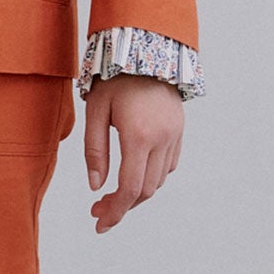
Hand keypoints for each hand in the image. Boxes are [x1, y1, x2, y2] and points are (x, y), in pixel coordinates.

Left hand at [83, 74, 183, 231]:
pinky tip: (134, 173)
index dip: (114, 212)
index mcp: (139, 136)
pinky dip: (151, 176)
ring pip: (158, 181)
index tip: (99, 223)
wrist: (147, 49)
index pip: (129, 189)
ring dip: (136, 193)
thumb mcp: (96, 111)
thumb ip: (95, 150)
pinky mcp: (179, 131)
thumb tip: (95, 187)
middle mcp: (162, 139)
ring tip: (112, 194)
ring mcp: (174, 136)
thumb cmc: (115, 78)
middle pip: (145, 190)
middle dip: (122, 207)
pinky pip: (168, 165)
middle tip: (98, 211)